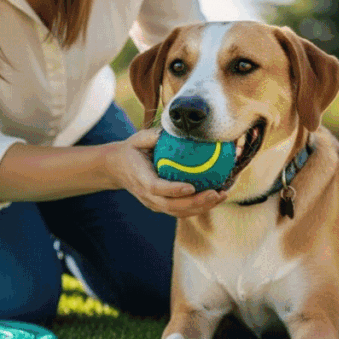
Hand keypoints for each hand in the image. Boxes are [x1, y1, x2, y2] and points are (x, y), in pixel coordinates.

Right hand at [107, 129, 226, 217]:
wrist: (117, 169)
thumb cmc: (131, 150)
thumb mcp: (138, 139)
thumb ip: (154, 136)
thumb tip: (175, 127)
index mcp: (140, 178)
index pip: (156, 188)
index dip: (173, 190)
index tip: (191, 187)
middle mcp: (147, 196)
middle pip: (172, 205)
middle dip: (196, 202)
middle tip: (216, 193)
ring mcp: (154, 204)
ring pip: (179, 211)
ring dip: (202, 206)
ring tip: (222, 195)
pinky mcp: (161, 207)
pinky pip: (182, 210)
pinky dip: (199, 206)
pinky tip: (217, 197)